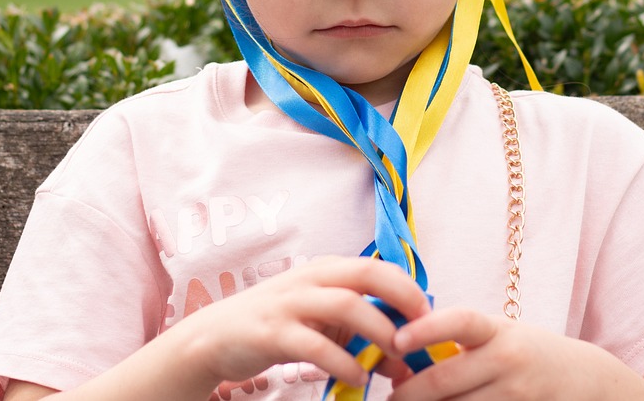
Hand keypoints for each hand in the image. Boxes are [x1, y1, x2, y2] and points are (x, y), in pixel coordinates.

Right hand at [171, 256, 429, 390]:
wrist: (215, 337)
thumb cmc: (279, 326)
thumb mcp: (320, 324)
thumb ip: (359, 335)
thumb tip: (403, 362)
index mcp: (325, 270)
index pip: (376, 265)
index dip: (407, 287)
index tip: (429, 316)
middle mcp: (310, 278)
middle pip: (366, 274)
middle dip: (401, 298)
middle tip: (421, 331)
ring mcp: (290, 303)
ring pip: (346, 305)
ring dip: (377, 331)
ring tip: (394, 358)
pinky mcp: (272, 332)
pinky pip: (315, 345)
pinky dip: (342, 362)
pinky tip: (357, 378)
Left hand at [388, 307, 643, 400]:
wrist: (589, 382)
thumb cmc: (530, 353)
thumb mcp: (501, 335)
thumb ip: (460, 342)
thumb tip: (402, 356)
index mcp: (500, 331)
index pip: (460, 322)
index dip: (426, 328)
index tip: (397, 339)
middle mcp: (509, 362)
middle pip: (445, 382)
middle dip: (408, 394)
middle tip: (387, 397)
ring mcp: (517, 396)